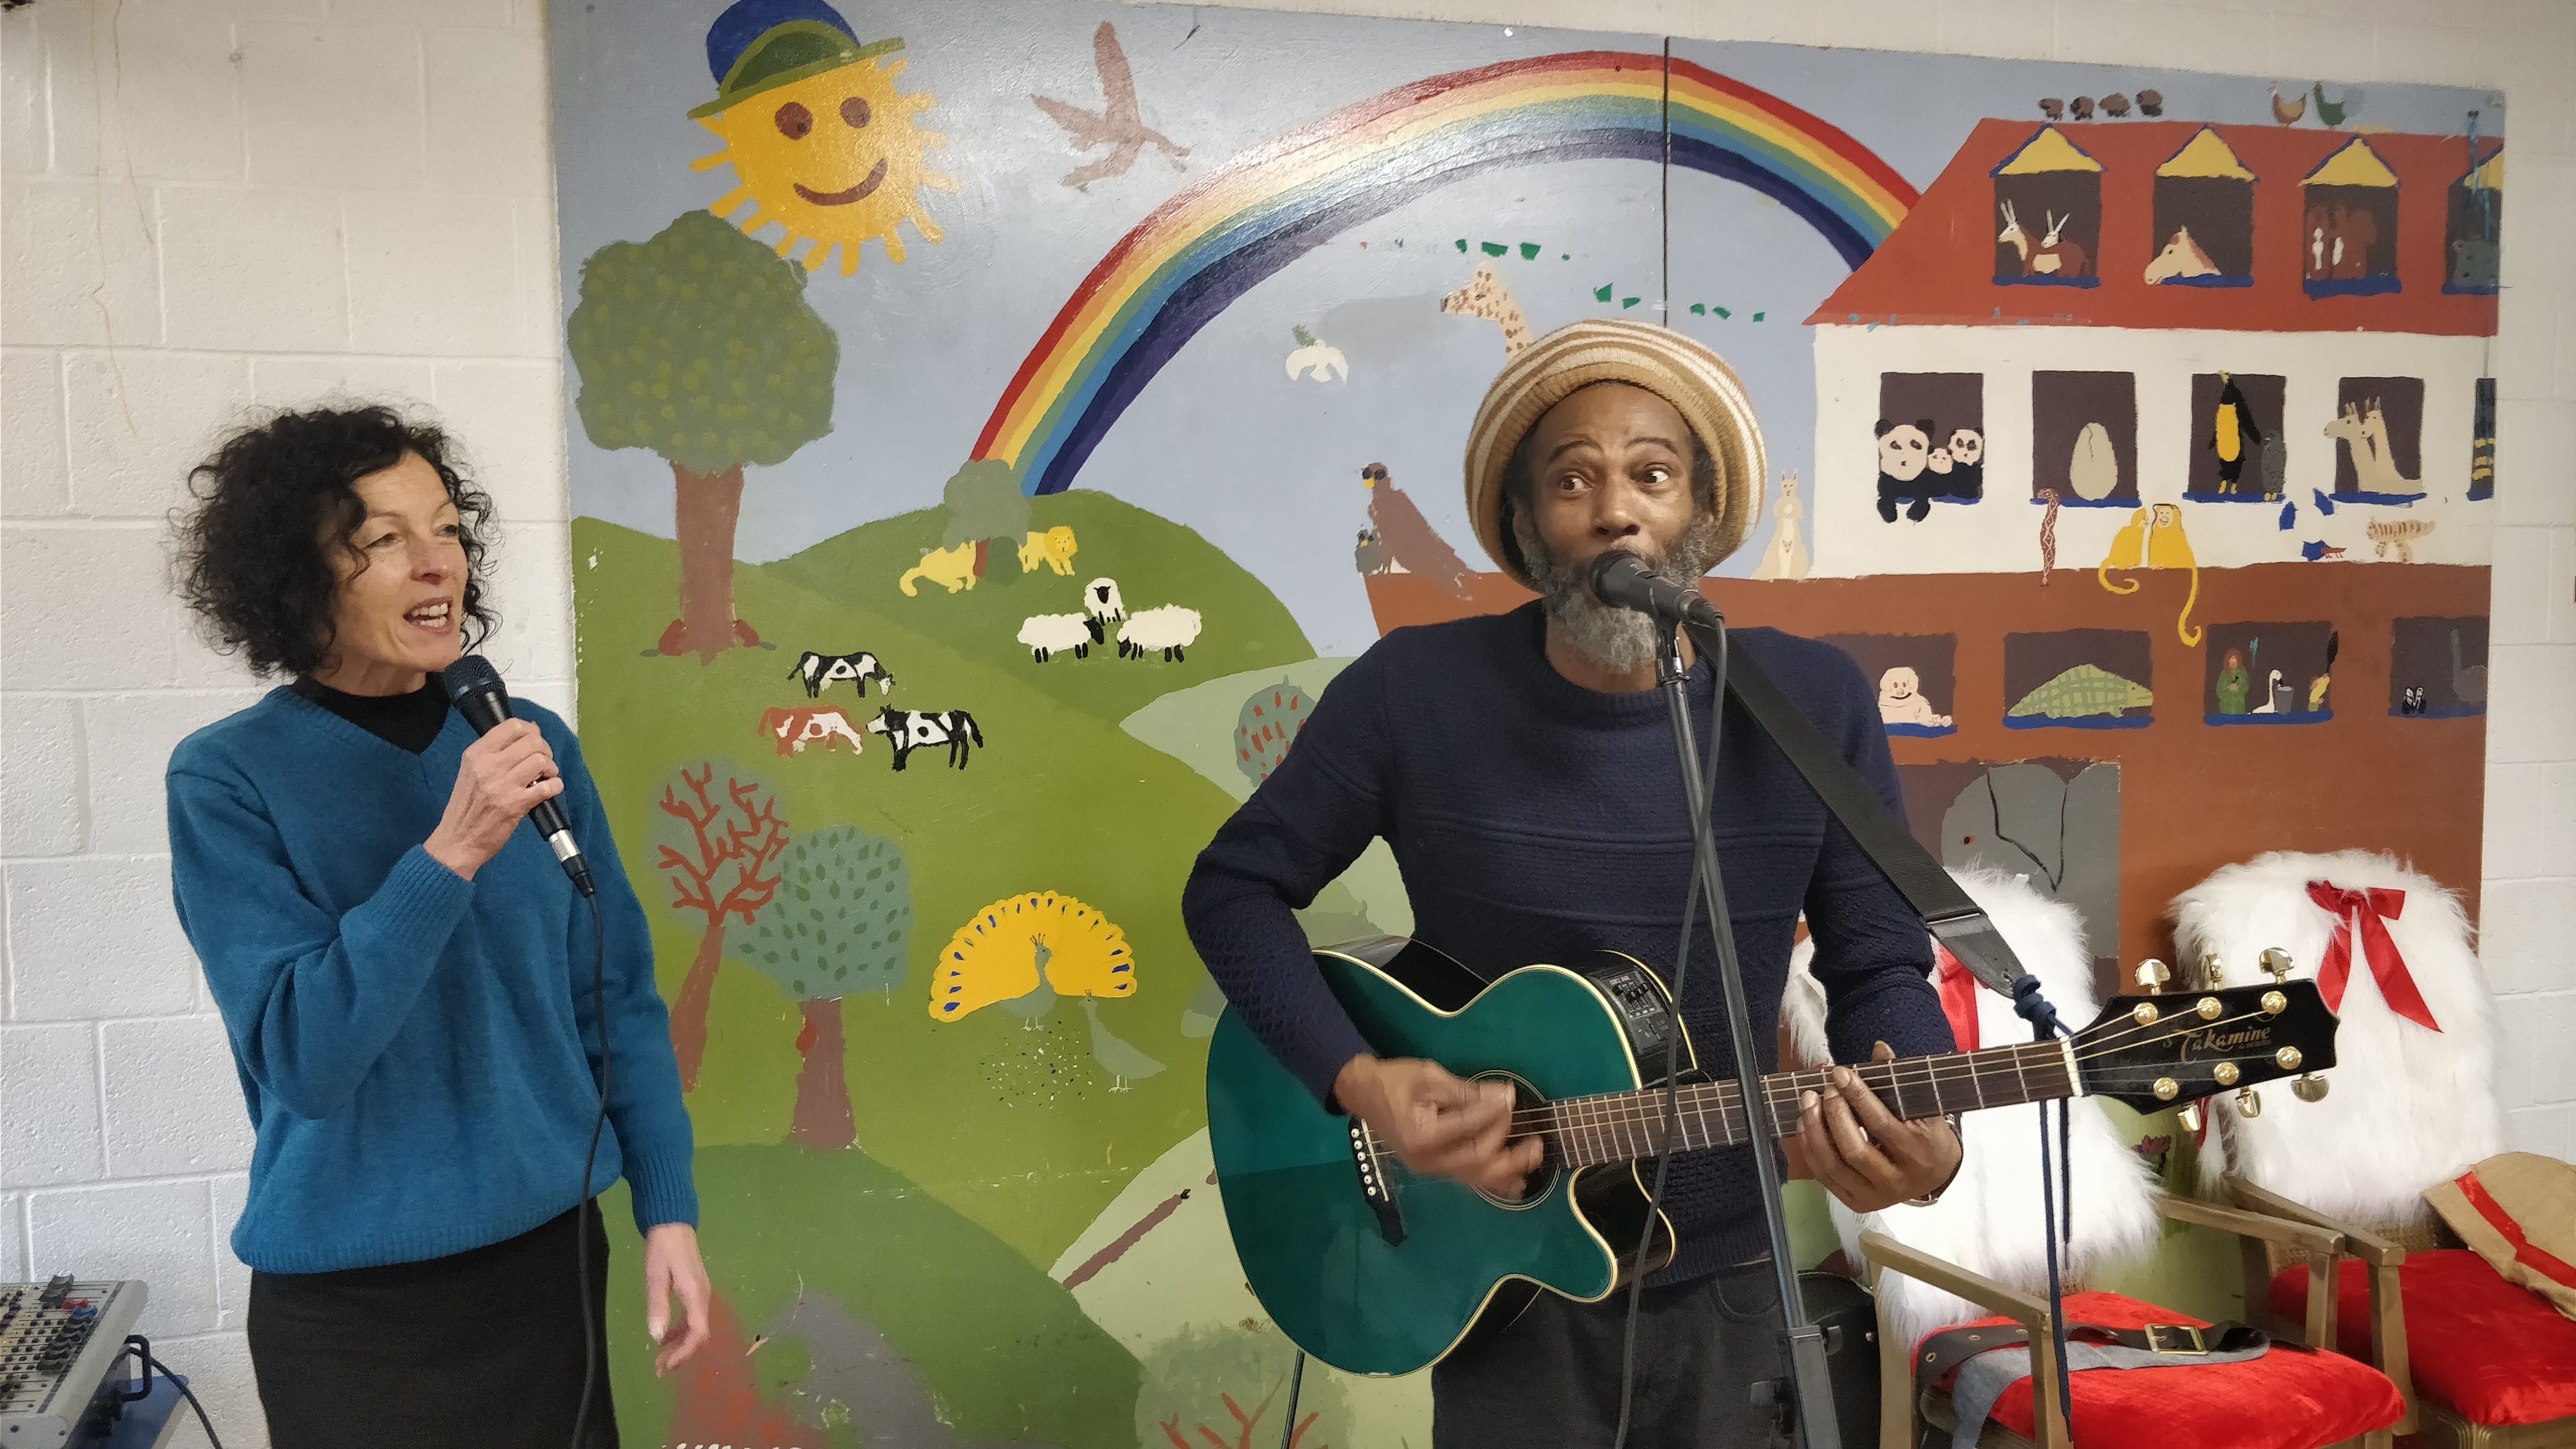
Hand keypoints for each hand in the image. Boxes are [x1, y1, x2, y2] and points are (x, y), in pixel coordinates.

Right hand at [422, 719, 561, 878]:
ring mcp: (502, 785)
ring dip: (551, 769)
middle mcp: (488, 765)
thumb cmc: (466, 807)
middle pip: (532, 741)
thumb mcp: (471, 771)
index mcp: (476, 754)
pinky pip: (547, 786)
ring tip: (545, 777)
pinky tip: (549, 790)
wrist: (457, 840)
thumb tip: (528, 732)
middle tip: (544, 762)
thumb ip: (495, 753)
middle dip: (545, 750)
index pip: (512, 726)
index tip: (536, 740)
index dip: (532, 730)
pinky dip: (555, 786)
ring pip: (541, 761)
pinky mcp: (515, 805)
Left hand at [642, 1222, 710, 1376]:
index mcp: (696, 1295)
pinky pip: (692, 1318)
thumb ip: (657, 1306)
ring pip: (695, 1327)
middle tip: (660, 1369)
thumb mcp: (656, 1277)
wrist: (673, 1224)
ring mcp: (700, 1293)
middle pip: (698, 1334)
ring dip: (680, 1345)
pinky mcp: (695, 1290)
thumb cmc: (663, 1250)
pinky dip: (679, 1331)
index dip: (684, 1353)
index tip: (666, 1366)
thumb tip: (657, 1337)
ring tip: (660, 1358)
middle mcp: (703, 1297)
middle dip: (680, 1354)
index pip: (698, 1333)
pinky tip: (665, 1336)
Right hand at [1332, 1056, 1545, 1199]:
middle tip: (1534, 1137)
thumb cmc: (1394, 1081)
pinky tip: (1516, 1180)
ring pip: (1477, 1176)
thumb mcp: (1429, 1077)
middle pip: (1478, 1161)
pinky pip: (1469, 1179)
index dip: (1496, 1111)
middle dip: (1509, 1147)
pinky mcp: (1434, 1170)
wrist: (1362, 1094)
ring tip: (1534, 1157)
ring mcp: (1430, 1169)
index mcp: (1423, 1134)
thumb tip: (1505, 1097)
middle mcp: (1427, 1160)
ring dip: (1509, 1168)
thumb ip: (1466, 1091)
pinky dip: (1494, 1180)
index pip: (1471, 1126)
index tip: (1512, 1096)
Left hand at [1797, 1041, 1961, 1212]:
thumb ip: (1900, 1080)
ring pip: (1834, 1165)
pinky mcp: (1857, 1203)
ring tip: (1808, 1102)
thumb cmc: (1926, 1132)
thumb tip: (1879, 1048)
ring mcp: (1876, 1196)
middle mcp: (1898, 1182)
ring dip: (1815, 1131)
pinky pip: (1825, 1176)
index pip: (1881, 1125)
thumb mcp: (1923, 1106)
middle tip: (1824, 1089)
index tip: (1840, 1073)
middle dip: (1834, 1115)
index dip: (1858, 1097)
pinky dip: (1810, 1148)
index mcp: (1918, 1154)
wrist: (1936, 1173)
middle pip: (1854, 1149)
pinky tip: (1805, 1123)